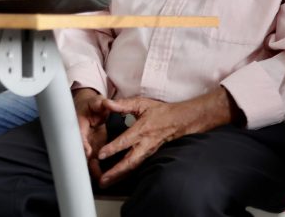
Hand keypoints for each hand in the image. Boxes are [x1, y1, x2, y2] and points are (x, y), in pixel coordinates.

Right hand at [73, 88, 110, 181]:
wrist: (90, 109)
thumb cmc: (93, 105)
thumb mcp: (97, 102)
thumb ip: (101, 103)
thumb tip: (105, 103)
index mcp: (78, 122)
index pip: (78, 133)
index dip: (82, 142)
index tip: (87, 151)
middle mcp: (80, 136)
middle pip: (79, 150)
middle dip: (85, 162)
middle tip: (93, 171)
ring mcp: (86, 144)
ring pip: (86, 159)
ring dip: (91, 169)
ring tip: (100, 179)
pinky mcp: (93, 150)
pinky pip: (93, 162)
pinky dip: (97, 170)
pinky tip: (103, 178)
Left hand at [95, 89, 233, 186]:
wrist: (182, 121)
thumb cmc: (161, 112)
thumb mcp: (141, 103)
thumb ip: (123, 104)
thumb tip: (106, 103)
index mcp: (141, 130)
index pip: (125, 141)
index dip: (113, 149)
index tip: (101, 155)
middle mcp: (145, 144)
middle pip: (129, 162)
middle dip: (115, 172)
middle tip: (103, 179)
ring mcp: (149, 152)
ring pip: (133, 167)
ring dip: (119, 175)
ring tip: (106, 182)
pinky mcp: (151, 156)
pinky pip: (138, 166)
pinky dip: (127, 173)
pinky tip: (117, 178)